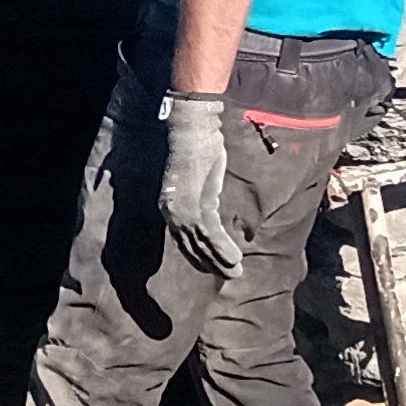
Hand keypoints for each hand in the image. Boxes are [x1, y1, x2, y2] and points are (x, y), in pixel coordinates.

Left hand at [160, 93, 238, 274]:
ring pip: (203, 244)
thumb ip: (200, 194)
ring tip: (236, 273)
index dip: (196, 255)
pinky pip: (212, 233)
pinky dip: (224, 248)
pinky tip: (235, 258)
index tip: (209, 266)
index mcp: (169, 205)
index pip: (182, 239)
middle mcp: (172, 212)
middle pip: (191, 246)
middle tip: (227, 276)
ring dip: (221, 260)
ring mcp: (184, 210)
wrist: (192, 129)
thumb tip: (211, 205)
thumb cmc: (196, 146)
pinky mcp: (198, 205)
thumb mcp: (195, 177)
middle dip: (210, 263)